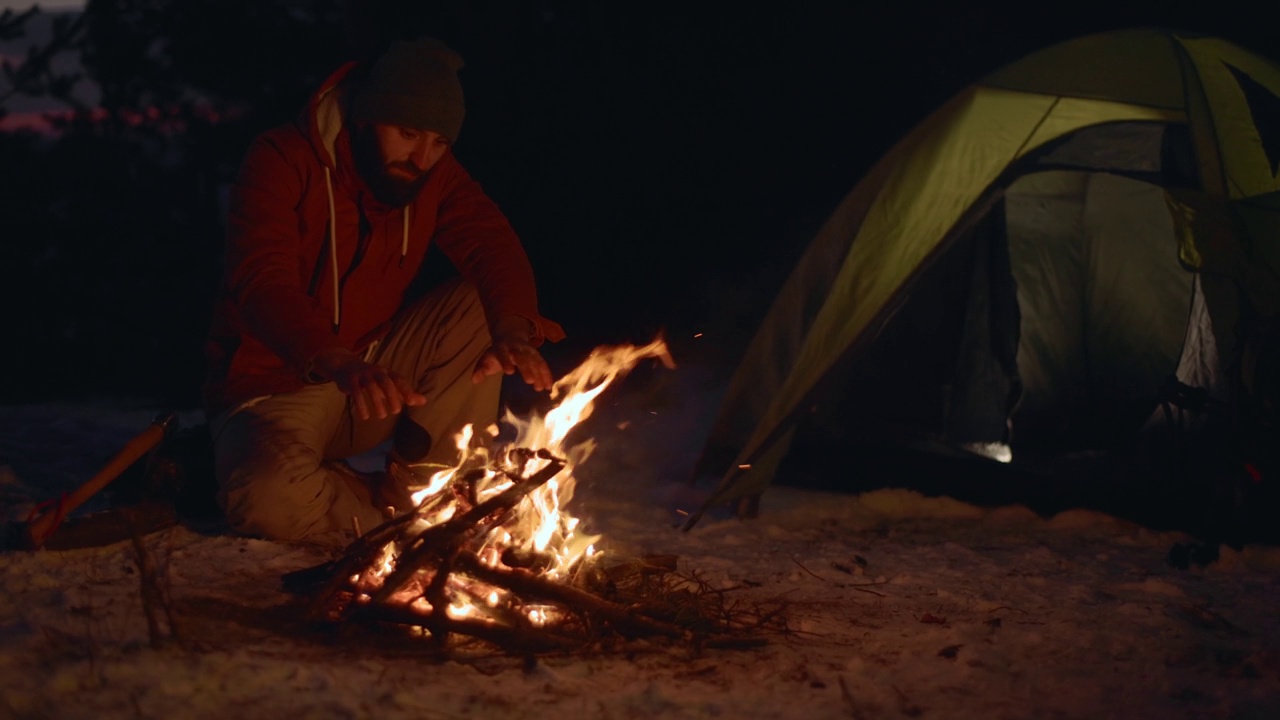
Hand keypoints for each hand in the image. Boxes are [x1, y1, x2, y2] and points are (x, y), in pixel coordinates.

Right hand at [309, 347, 426, 419]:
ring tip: (382, 416)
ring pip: (370, 387)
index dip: (406, 390)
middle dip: (391, 396)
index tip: (412, 402)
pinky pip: (356, 392)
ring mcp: (362, 375)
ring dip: (376, 402)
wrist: (344, 366)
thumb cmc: (371, 378)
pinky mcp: (350, 380)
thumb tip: (424, 401)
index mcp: (387, 372)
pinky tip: (365, 416)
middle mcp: (376, 371)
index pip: (399, 379)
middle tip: (396, 412)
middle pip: (385, 381)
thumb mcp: (389, 384)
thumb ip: (405, 393)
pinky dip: (360, 404)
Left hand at [472, 317, 552, 391]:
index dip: (506, 362)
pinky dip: (546, 374)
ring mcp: (528, 351)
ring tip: (540, 388)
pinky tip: (548, 386)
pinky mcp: (536, 355)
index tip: (509, 372)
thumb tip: (475, 380)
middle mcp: (516, 348)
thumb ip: (481, 369)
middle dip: (527, 368)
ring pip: (534, 360)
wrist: (511, 336)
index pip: (503, 354)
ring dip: (539, 373)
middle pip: (522, 357)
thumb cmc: (497, 353)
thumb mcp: (486, 358)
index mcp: (502, 348)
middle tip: (530, 381)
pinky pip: (543, 364)